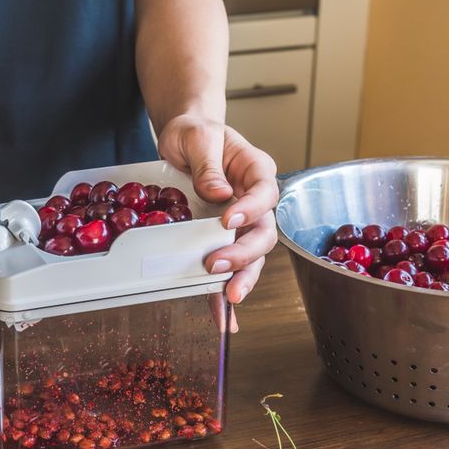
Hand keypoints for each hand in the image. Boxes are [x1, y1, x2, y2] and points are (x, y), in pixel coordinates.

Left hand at [157, 114, 278, 319]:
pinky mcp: (221, 238)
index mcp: (256, 170)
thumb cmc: (195, 132)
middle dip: (244, 253)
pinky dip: (223, 292)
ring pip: (252, 256)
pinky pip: (228, 267)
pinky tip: (223, 315)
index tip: (227, 220)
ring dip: (241, 277)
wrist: (183, 139)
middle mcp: (254, 200)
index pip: (264, 193)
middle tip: (217, 264)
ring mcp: (241, 222)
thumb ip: (208, 164)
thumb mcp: (197, 137)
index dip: (250, 209)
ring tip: (228, 297)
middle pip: (263, 232)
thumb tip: (219, 193)